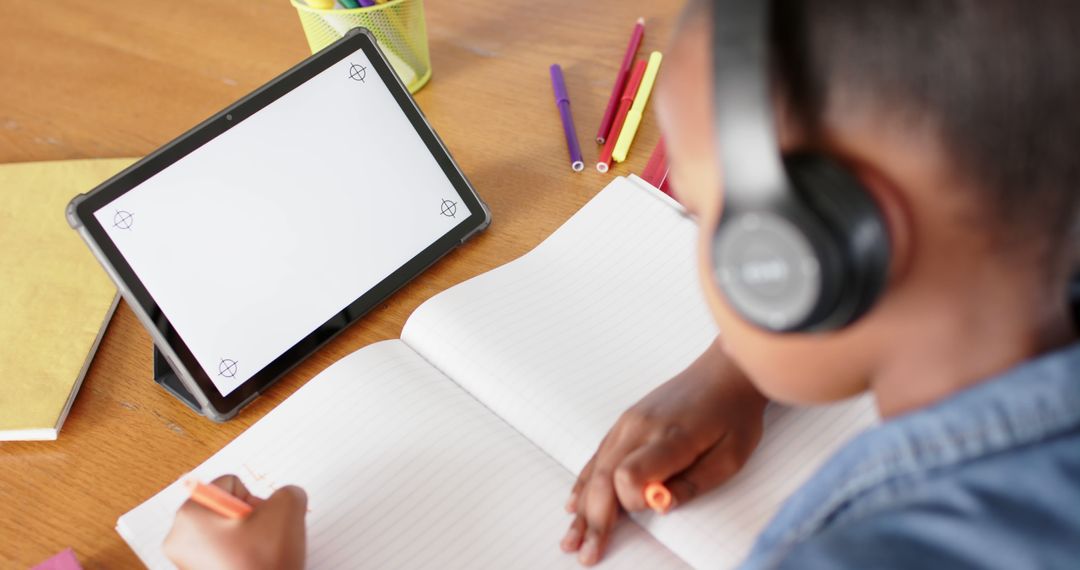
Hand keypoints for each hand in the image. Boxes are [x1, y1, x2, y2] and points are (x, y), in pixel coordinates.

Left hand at [164, 475, 307, 569]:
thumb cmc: (264, 563)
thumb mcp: (288, 509)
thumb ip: (287, 491)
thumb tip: (284, 498)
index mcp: (190, 515)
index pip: (230, 484)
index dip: (255, 501)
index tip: (258, 524)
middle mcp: (178, 537)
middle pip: (226, 508)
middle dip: (250, 520)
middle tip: (260, 541)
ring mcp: (185, 561)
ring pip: (228, 532)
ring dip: (248, 539)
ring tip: (256, 557)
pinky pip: (225, 553)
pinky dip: (242, 557)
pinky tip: (252, 567)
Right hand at [561, 338, 767, 565]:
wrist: (725, 372)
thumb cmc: (733, 415)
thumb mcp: (730, 456)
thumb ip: (693, 483)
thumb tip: (658, 505)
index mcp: (670, 437)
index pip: (630, 476)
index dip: (633, 502)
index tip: (651, 510)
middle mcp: (640, 427)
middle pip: (604, 478)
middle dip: (594, 521)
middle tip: (587, 556)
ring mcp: (628, 423)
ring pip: (595, 470)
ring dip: (582, 508)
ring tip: (572, 540)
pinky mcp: (625, 422)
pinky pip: (598, 456)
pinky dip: (583, 482)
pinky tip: (574, 504)